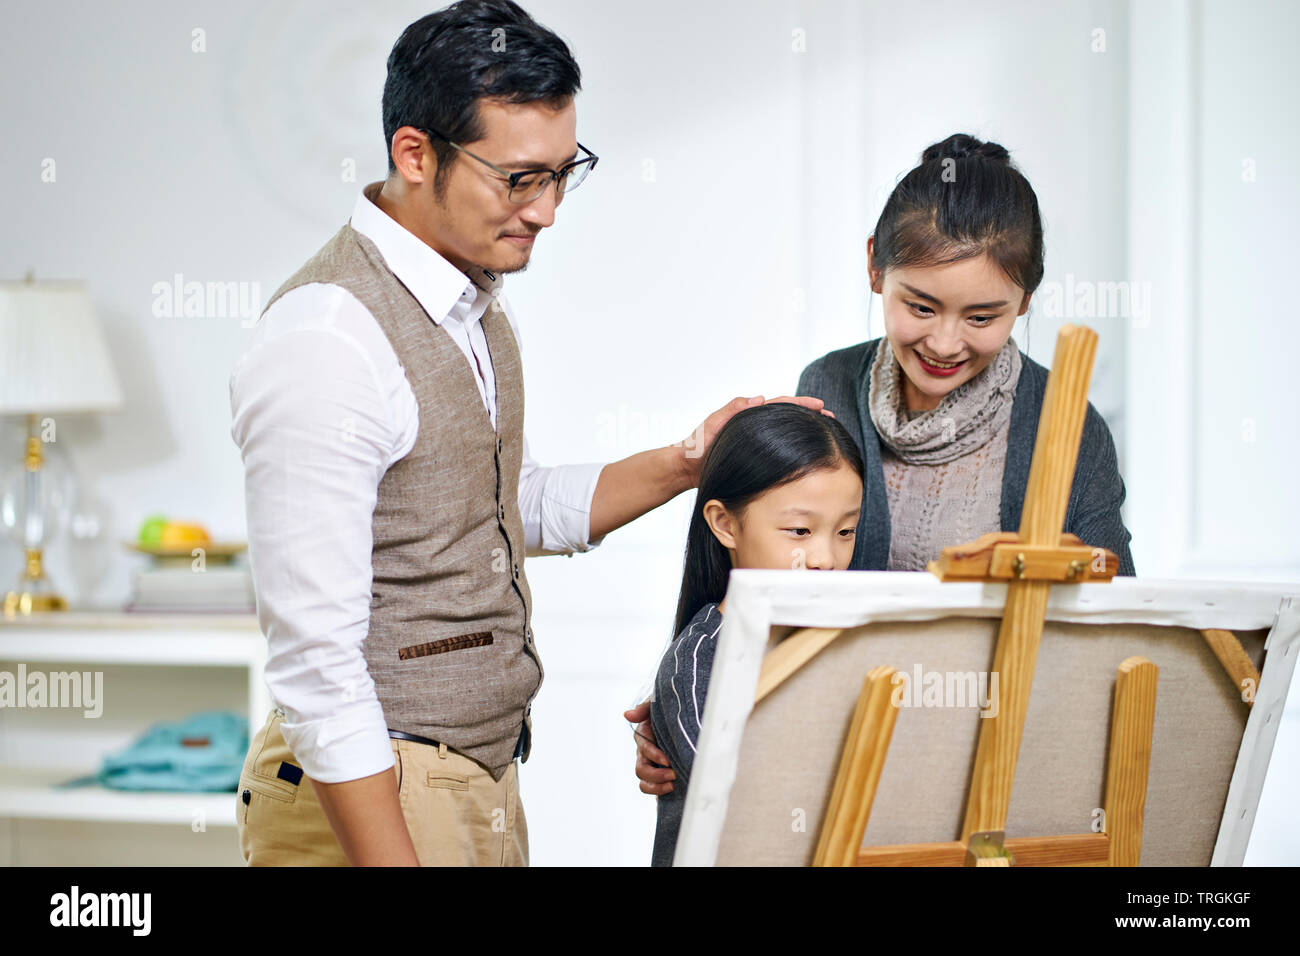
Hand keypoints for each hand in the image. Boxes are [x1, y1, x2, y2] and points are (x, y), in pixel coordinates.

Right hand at [623, 700, 674, 794]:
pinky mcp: (661, 774)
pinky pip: (656, 789)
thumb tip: (627, 715)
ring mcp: (652, 765)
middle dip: (656, 775)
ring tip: (672, 786)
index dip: (654, 755)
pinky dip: (661, 794)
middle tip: (673, 775)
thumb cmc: (668, 709)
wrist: (682, 715)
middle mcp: (645, 753)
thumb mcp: (656, 704)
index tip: (667, 760)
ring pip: (645, 782)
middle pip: (641, 770)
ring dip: (657, 787)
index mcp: (644, 736)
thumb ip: (643, 709)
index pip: (644, 749)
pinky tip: (674, 796)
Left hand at [674, 395, 835, 487]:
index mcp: (749, 414)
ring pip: (786, 432)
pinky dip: (794, 447)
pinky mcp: (756, 454)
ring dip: (805, 430)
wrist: (687, 467)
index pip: (781, 404)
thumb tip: (759, 397)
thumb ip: (732, 410)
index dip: (801, 403)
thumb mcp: (713, 425)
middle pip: (789, 416)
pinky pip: (780, 448)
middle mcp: (756, 424)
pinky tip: (806, 455)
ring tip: (826, 433)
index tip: (821, 405)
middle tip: (832, 417)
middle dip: (810, 415)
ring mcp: (757, 439)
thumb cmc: (697, 447)